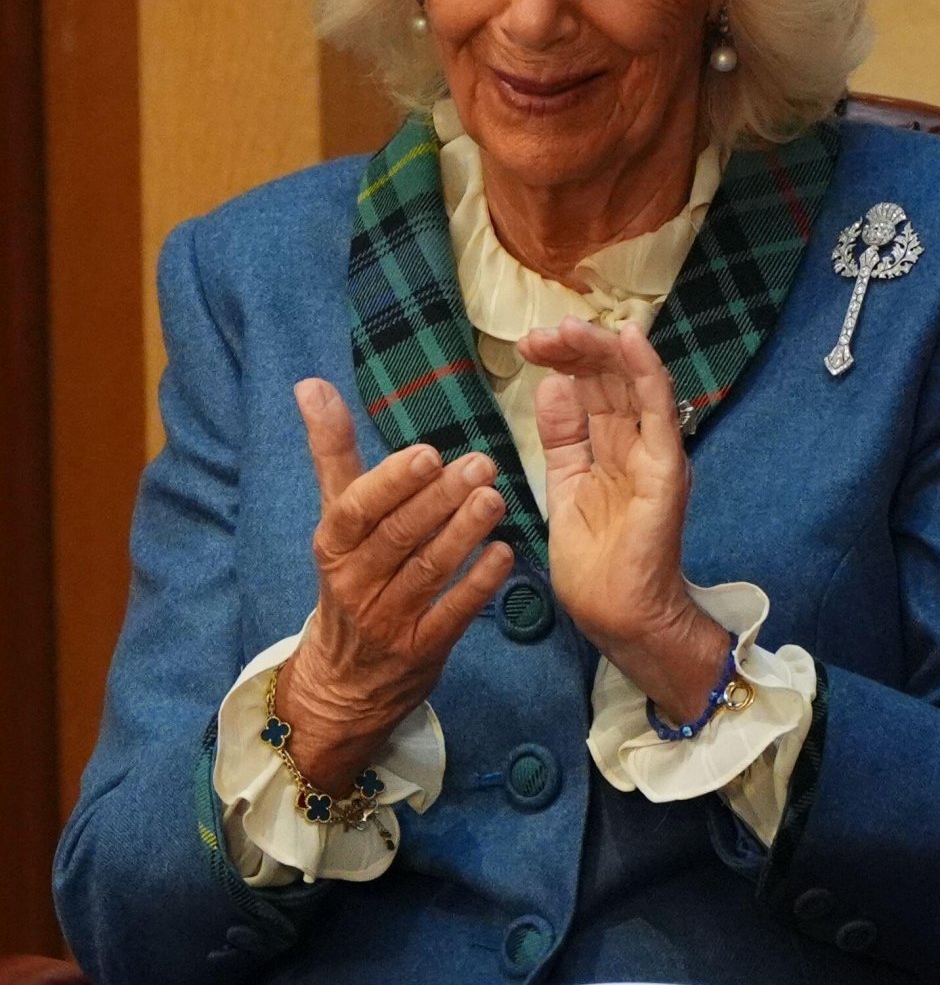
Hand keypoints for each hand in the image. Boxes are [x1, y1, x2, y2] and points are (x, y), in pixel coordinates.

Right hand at [275, 378, 512, 794]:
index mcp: (333, 545)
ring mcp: (388, 620)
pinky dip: (478, 584)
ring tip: (496, 499)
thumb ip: (332, 451)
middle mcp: (355, 583)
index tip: (427, 453)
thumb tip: (310, 383)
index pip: (357, 510)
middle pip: (399, 537)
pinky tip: (504, 554)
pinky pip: (453, 615)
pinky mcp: (421, 650)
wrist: (342, 681)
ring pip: (428, 572)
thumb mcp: (335, 517)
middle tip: (481, 464)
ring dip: (463, 534)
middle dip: (440, 500)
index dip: (391, 483)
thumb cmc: (348, 576)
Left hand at [518, 319, 727, 722]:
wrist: (619, 616)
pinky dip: (646, 371)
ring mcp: (654, 452)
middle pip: (610, 378)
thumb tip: (552, 387)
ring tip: (567, 329)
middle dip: (574, 349)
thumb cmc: (595, 563)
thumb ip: (563, 439)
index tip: (529, 347)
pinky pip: (659, 411)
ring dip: (601, 348)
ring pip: (632, 382)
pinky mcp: (666, 468)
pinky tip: (629, 339)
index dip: (563, 361)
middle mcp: (637, 442)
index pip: (592, 388)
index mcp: (612, 447)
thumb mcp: (566, 486)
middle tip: (538, 336)